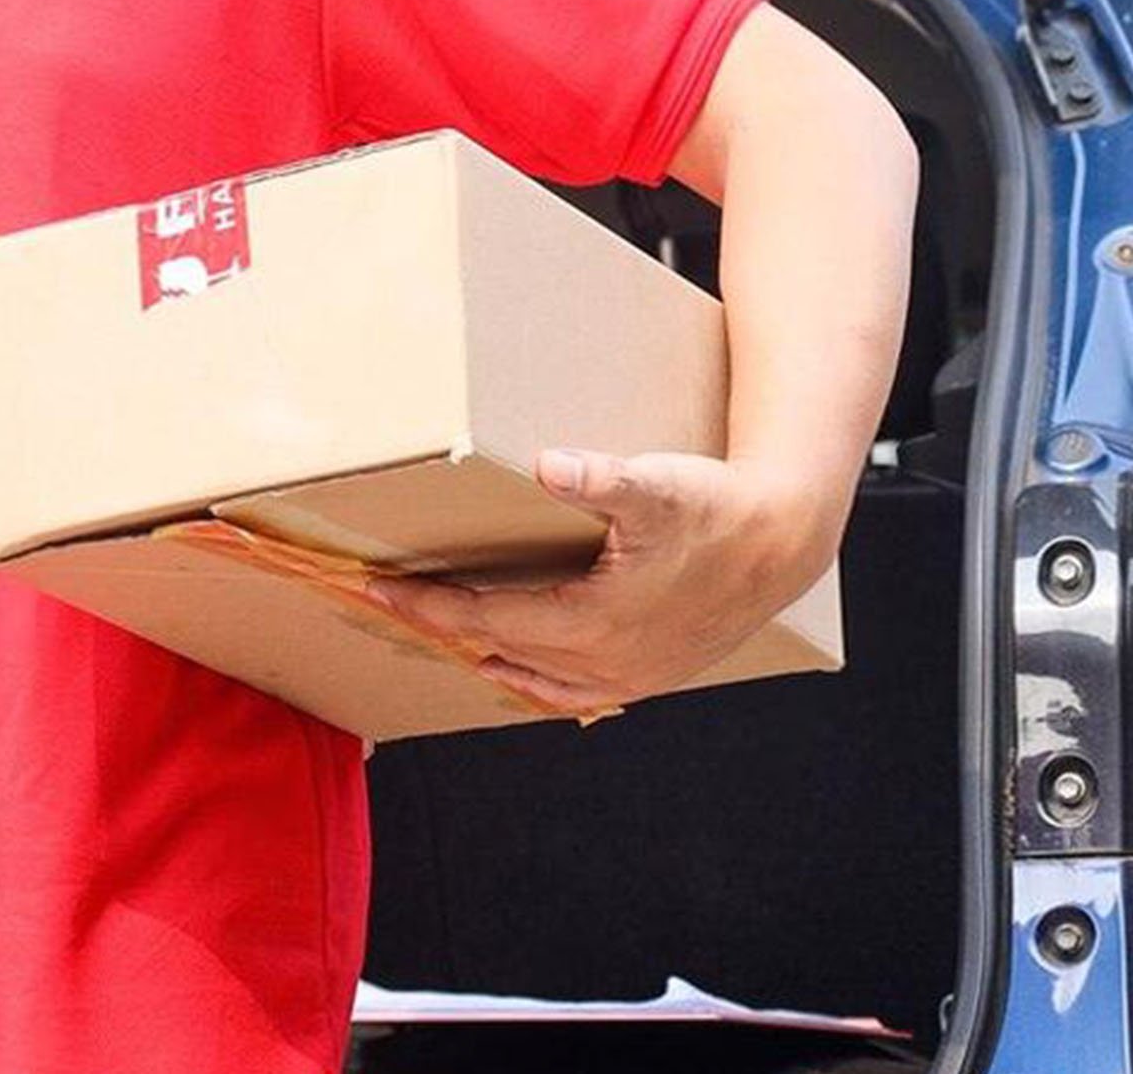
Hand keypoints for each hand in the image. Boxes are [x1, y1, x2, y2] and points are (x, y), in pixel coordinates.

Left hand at [367, 448, 837, 716]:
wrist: (783, 543)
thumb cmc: (715, 508)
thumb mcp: (657, 487)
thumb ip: (601, 478)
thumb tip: (550, 465)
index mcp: (593, 625)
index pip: (483, 620)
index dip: (425, 605)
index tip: (373, 587)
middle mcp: (606, 665)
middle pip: (495, 650)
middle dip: (436, 625)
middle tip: (382, 600)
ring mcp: (629, 679)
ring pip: (527, 677)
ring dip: (477, 651)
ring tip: (430, 626)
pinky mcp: (649, 678)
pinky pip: (566, 691)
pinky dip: (525, 676)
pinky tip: (504, 659)